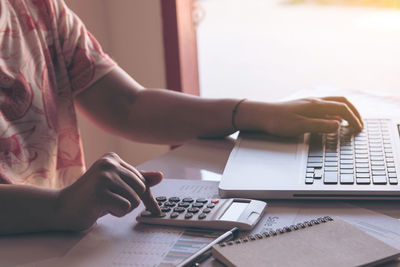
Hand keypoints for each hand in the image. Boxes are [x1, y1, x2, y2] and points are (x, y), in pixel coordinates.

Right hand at [56, 152, 162, 230]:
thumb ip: (137, 179)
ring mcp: (103, 176)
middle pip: (142, 189)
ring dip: (122, 208)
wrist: (61, 207)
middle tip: (111, 201)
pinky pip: (125, 208)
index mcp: (113, 158)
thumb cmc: (91, 197)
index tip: (155, 209)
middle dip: (130, 201)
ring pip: (135, 200)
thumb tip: (160, 176)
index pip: (142, 179)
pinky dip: (116, 213)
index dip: (146, 197)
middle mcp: (109, 163)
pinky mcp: (100, 192)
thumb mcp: (116, 185)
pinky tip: (100, 208)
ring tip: (104, 203)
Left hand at [235, 96, 362, 136]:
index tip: (359, 129)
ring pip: (333, 102)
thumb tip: (338, 125)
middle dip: (354, 112)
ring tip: (349, 122)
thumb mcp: (300, 126)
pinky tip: (331, 120)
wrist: (260, 115)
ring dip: (345, 111)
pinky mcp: (303, 106)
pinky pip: (325, 106)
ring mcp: (309, 103)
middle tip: (359, 125)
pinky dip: (334, 112)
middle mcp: (314, 101)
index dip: (354, 119)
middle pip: (341, 102)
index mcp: (315, 105)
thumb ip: (320, 125)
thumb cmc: (277, 121)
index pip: (342, 108)